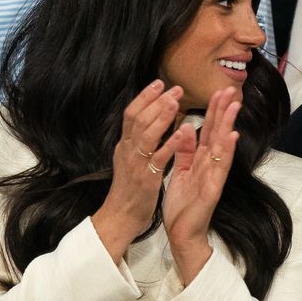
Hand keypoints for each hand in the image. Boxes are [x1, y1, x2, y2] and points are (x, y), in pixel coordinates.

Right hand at [92, 80, 186, 262]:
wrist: (121, 217)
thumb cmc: (129, 189)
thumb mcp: (130, 160)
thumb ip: (137, 141)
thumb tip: (148, 121)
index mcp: (125, 145)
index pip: (131, 114)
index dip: (145, 97)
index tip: (159, 83)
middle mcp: (127, 150)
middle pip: (138, 119)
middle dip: (156, 101)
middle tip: (174, 89)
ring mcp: (135, 164)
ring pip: (146, 134)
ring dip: (161, 116)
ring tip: (175, 101)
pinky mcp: (146, 179)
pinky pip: (158, 158)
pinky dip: (168, 144)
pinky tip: (180, 133)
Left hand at [163, 87, 240, 283]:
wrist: (182, 233)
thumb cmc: (182, 205)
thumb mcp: (180, 171)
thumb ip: (184, 150)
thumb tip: (186, 126)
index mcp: (201, 160)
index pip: (208, 130)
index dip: (214, 110)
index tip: (218, 91)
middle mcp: (210, 165)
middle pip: (218, 133)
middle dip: (224, 111)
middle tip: (231, 89)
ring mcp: (214, 176)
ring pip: (222, 146)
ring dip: (228, 125)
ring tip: (234, 105)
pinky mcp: (213, 189)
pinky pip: (220, 168)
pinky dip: (226, 152)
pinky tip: (231, 137)